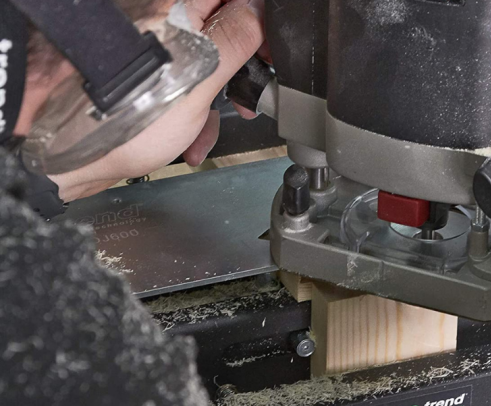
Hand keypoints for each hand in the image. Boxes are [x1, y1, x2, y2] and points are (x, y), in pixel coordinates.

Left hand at [50, 0, 265, 201]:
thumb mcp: (196, 80)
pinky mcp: (147, 75)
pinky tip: (189, 141)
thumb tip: (259, 12)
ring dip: (218, 99)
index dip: (258, 21)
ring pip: (205, 63)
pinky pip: (183, 85)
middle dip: (242, 67)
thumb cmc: (123, 120)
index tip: (268, 51)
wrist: (73, 155)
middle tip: (252, 92)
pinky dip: (193, 113)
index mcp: (177, 10)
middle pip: (222, 29)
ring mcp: (155, 51)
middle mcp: (164, 23)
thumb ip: (234, 41)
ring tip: (212, 130)